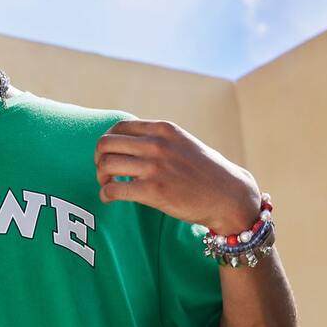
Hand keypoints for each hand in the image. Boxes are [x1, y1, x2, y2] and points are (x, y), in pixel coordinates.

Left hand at [94, 119, 261, 232]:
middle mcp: (156, 144)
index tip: (109, 156)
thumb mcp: (181, 143)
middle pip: (105, 144)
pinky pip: (113, 190)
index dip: (107, 143)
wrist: (228, 194)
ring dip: (100, 177)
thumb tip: (127, 143)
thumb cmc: (204, 171)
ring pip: (106, 165)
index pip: (118, 128)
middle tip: (104, 173)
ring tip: (107, 186)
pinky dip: (105, 195)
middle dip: (99, 159)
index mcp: (163, 129)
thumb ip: (157, 139)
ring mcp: (154, 167)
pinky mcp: (153, 191)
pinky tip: (109, 199)